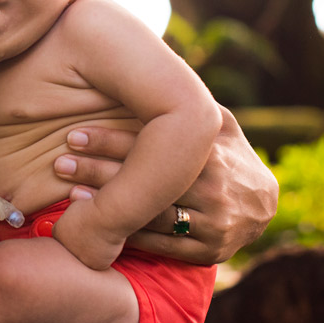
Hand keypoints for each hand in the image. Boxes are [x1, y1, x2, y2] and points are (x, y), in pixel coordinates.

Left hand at [54, 107, 277, 264]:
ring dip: (105, 205)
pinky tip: (96, 223)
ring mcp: (213, 225)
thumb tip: (152, 68)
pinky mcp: (207, 253)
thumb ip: (190, 104)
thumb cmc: (230, 153)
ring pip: (149, 214)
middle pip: (145, 180)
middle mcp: (214, 190)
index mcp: (212, 153)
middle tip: (59, 162)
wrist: (264, 206)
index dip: (109, 140)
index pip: (152, 145)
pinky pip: (160, 244)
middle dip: (98, 170)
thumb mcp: (220, 123)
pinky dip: (126, 234)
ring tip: (68, 194)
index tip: (73, 134)